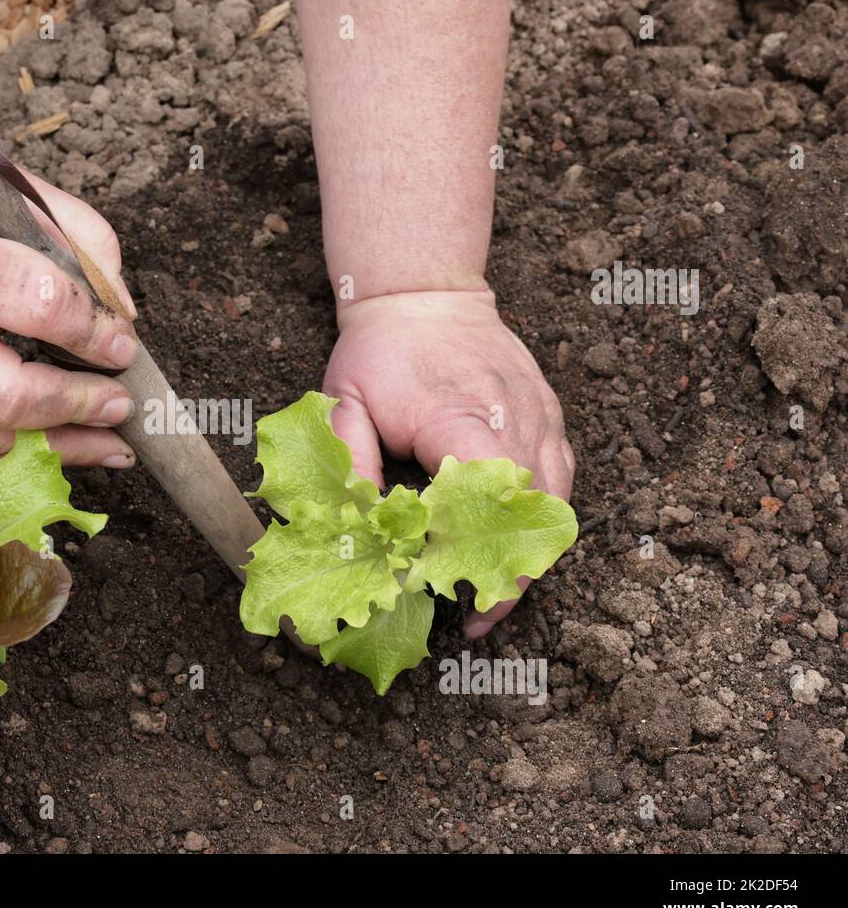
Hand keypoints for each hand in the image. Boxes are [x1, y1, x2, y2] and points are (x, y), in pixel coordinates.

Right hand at [0, 133, 138, 466]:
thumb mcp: (12, 189)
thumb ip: (79, 239)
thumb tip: (121, 312)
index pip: (35, 303)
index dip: (90, 328)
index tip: (121, 338)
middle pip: (7, 395)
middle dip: (76, 403)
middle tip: (120, 400)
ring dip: (65, 445)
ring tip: (116, 441)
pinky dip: (35, 451)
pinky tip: (81, 444)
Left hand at [323, 291, 574, 637]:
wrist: (425, 294)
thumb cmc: (379, 352)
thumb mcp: (345, 405)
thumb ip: (355, 468)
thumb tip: (366, 533)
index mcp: (461, 419)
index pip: (488, 504)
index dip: (483, 562)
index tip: (464, 606)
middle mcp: (514, 419)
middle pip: (534, 514)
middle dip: (514, 572)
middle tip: (481, 614)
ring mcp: (541, 416)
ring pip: (559, 502)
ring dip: (534, 548)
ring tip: (499, 587)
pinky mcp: (550, 414)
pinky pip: (562, 477)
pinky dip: (545, 514)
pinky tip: (515, 539)